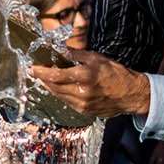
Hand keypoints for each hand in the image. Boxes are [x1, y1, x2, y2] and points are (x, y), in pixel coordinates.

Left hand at [30, 50, 152, 119]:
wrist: (131, 94)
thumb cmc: (116, 73)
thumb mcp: (97, 58)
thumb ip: (77, 56)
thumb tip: (62, 51)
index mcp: (84, 76)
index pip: (55, 76)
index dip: (41, 72)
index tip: (32, 68)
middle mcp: (81, 92)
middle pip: (54, 87)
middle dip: (43, 79)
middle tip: (37, 72)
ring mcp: (82, 104)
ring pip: (59, 96)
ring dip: (51, 87)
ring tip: (46, 79)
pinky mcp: (85, 111)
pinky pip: (67, 102)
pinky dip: (61, 94)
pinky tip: (60, 88)